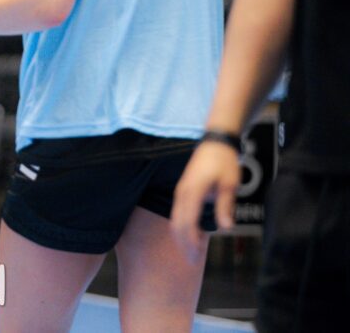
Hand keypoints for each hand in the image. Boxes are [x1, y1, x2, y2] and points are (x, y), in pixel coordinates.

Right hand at [170, 141, 239, 262]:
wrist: (215, 142)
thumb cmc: (224, 162)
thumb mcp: (230, 184)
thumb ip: (225, 206)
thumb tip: (225, 228)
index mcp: (192, 192)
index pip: (187, 223)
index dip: (190, 241)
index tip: (197, 256)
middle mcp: (182, 193)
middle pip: (177, 224)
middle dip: (184, 244)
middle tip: (193, 261)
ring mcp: (180, 192)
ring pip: (175, 220)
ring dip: (181, 237)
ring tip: (190, 252)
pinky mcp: (182, 191)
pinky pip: (178, 213)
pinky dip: (182, 227)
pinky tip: (191, 236)